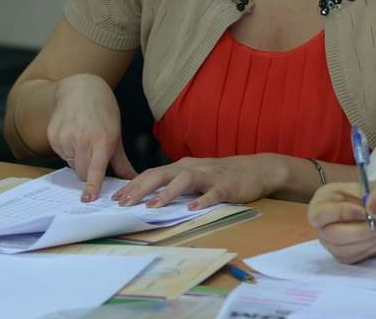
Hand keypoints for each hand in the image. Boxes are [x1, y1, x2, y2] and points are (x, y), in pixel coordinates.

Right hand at [47, 73, 135, 201]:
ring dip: (77, 159)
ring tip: (83, 140)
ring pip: (70, 164)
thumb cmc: (103, 112)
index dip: (92, 184)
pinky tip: (73, 135)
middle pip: (81, 172)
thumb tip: (132, 180)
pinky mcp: (52, 135)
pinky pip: (60, 154)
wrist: (81, 89)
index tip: (88, 198)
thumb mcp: (116, 134)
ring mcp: (65, 137)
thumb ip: (121, 161)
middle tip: (93, 157)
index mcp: (102, 139)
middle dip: (87, 172)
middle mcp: (82, 138)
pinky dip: (67, 151)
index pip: (96, 167)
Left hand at [111, 153, 286, 208]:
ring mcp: (211, 176)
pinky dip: (202, 200)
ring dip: (167, 193)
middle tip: (124, 203)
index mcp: (184, 166)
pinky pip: (213, 193)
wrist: (257, 169)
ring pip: (185, 180)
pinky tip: (193, 209)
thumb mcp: (197, 175)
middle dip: (141, 188)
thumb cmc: (223, 175)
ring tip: (152, 206)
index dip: (134, 184)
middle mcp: (193, 168)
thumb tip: (150, 195)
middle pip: (162, 174)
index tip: (117, 198)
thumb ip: (177, 182)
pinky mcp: (227, 186)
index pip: (153, 173)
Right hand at [308, 178, 375, 263]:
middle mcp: (323, 223)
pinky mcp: (344, 255)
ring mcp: (332, 242)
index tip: (367, 212)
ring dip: (373, 239)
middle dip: (363, 230)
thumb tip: (373, 208)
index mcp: (323, 200)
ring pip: (346, 250)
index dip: (343, 213)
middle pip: (333, 235)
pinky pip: (357, 257)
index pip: (319, 214)